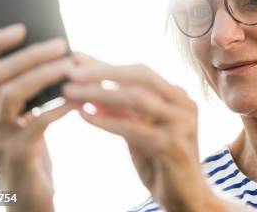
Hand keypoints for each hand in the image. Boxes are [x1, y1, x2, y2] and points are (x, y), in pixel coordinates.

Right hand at [0, 24, 76, 211]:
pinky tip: (77, 100)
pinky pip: (34, 123)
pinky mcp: (17, 156)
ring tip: (71, 65)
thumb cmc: (32, 156)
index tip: (22, 27)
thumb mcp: (22, 123)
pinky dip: (57, 107)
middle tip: (61, 44)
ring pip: (11, 94)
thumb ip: (27, 97)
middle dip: (31, 55)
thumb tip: (52, 58)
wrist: (29, 204)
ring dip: (44, 75)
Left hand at [63, 53, 214, 210]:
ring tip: (70, 92)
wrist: (186, 199)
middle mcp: (184, 104)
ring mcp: (182, 124)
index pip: (140, 72)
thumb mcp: (139, 132)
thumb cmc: (161, 164)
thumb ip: (121, 111)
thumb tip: (90, 90)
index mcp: (178, 96)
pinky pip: (134, 128)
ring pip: (137, 99)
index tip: (76, 60)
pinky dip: (106, 120)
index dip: (107, 65)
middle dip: (103, 71)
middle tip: (70, 71)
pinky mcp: (173, 146)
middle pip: (141, 76)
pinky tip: (84, 115)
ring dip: (99, 92)